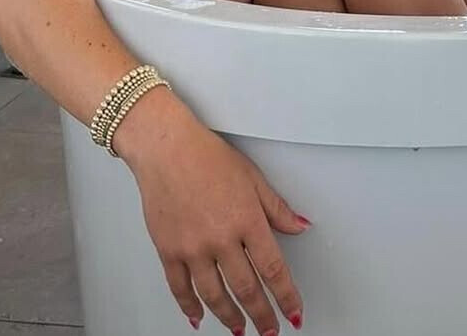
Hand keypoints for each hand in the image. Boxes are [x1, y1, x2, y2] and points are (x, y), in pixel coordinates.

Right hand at [119, 95, 307, 332]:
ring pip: (215, 296)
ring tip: (240, 330)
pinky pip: (180, 289)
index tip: (294, 312)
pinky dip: (190, 308)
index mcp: (246, 219)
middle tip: (270, 330)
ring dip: (230, 318)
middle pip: (247, 289)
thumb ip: (277, 208)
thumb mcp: (252, 177)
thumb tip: (300, 226)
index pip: (273, 268)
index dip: (286, 295)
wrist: (166, 149)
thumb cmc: (208, 157)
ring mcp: (192, 248)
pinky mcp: (168, 251)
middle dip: (262, 315)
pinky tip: (199, 318)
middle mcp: (220, 238)